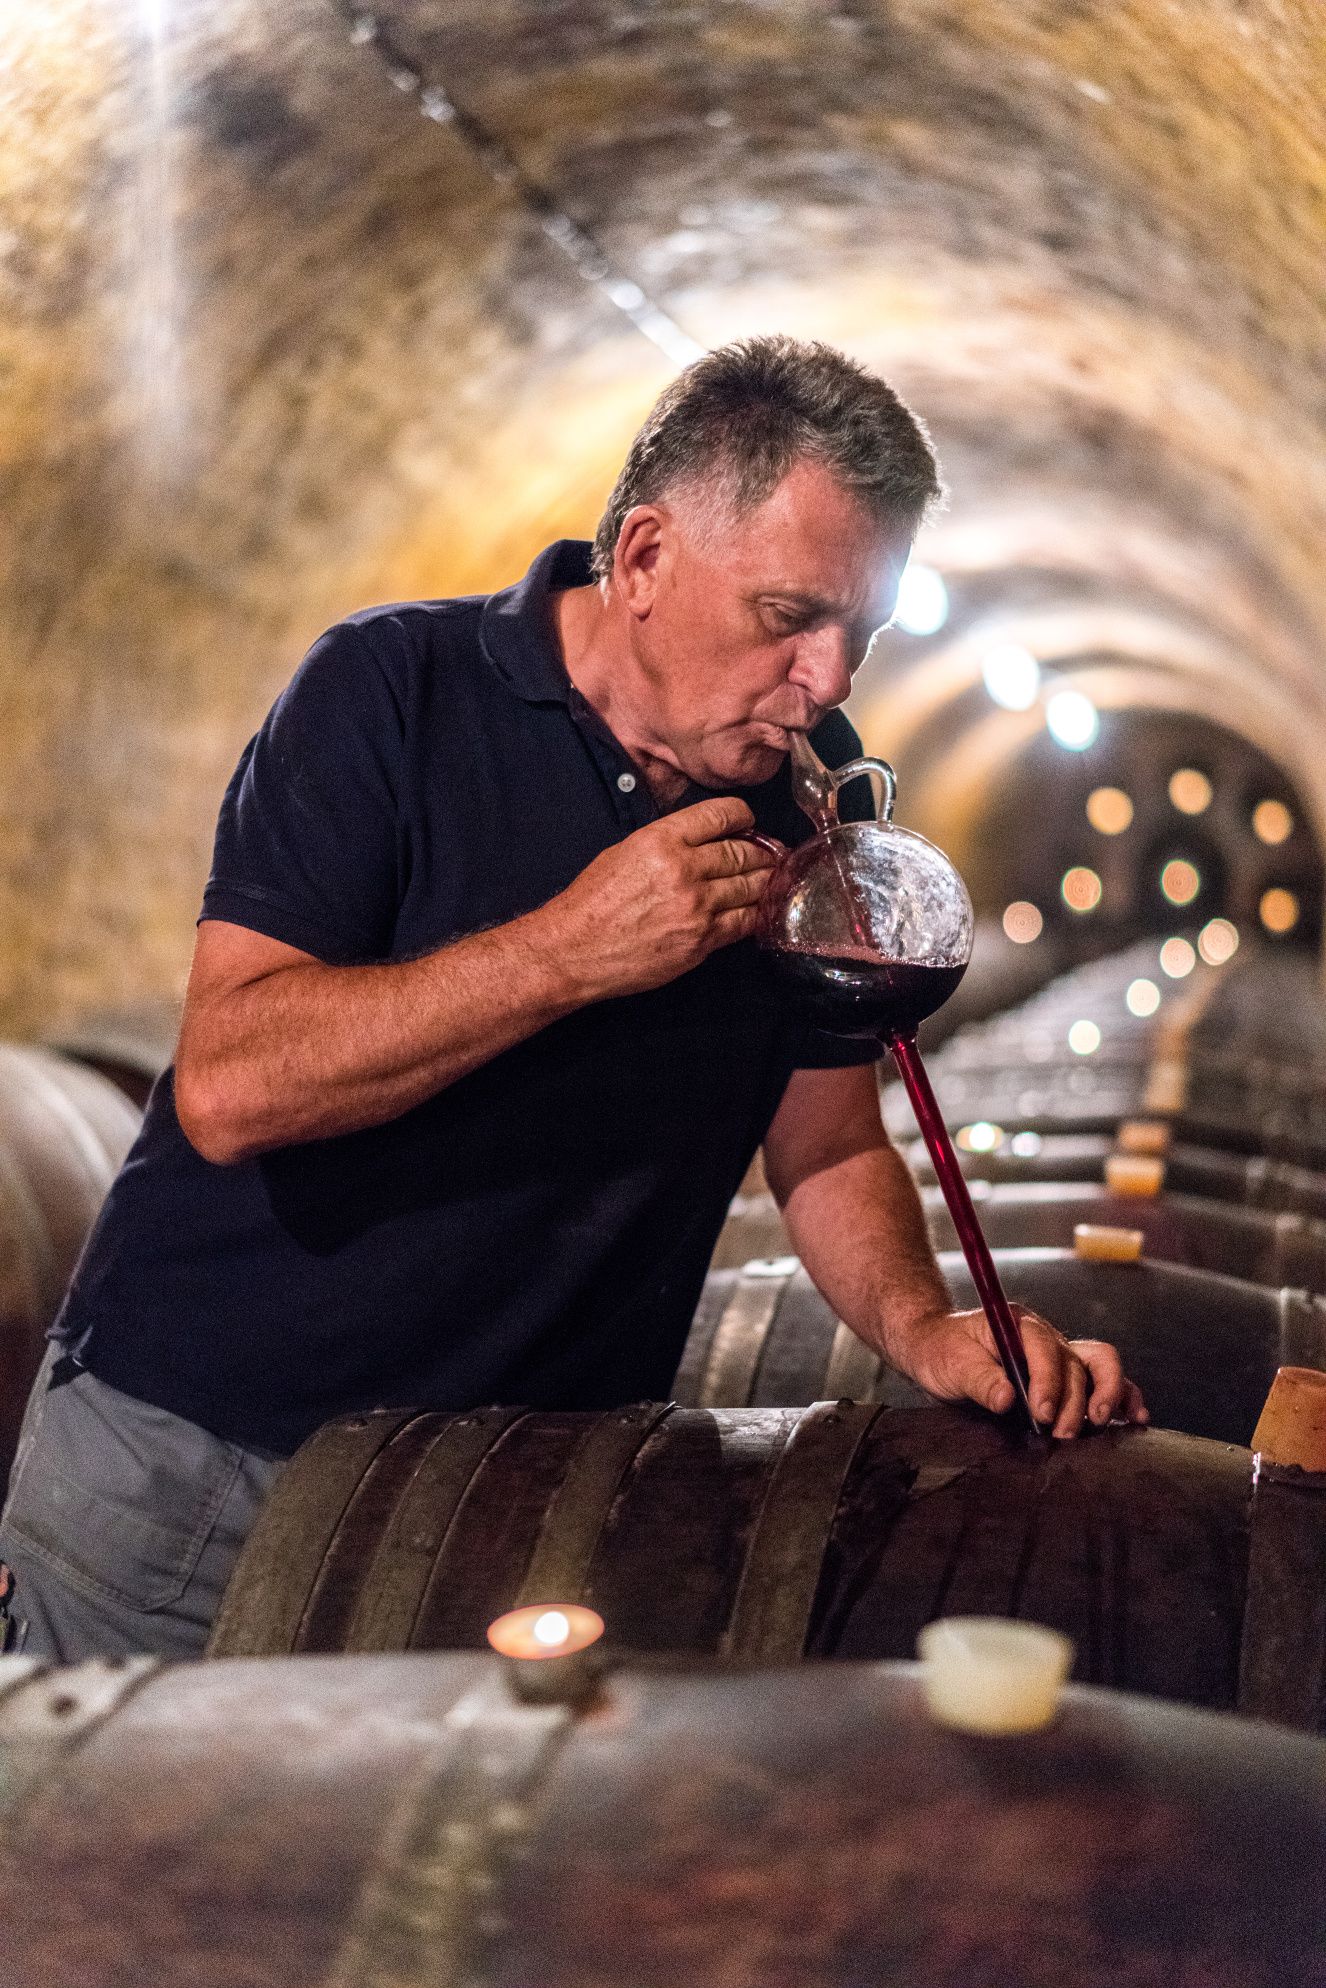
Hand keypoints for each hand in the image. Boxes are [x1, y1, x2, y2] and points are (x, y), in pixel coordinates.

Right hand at [538, 796, 782, 1001]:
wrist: (575, 949)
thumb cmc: (594, 901)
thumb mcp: (626, 851)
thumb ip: (669, 842)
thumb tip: (708, 840)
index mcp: (661, 840)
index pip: (721, 815)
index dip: (743, 816)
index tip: (749, 822)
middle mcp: (683, 870)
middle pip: (743, 853)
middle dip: (762, 851)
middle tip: (769, 853)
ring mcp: (696, 908)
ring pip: (751, 888)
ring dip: (765, 880)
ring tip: (770, 877)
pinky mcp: (701, 942)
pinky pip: (744, 923)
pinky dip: (756, 912)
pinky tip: (758, 906)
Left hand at [895, 1304, 1149, 1438]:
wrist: (938, 1348)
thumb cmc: (943, 1351)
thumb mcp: (951, 1363)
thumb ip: (979, 1379)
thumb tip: (1008, 1398)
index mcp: (1019, 1325)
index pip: (1045, 1349)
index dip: (1047, 1382)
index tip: (1040, 1413)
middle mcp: (1046, 1337)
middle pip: (1077, 1362)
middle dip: (1075, 1400)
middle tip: (1060, 1433)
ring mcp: (1060, 1355)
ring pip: (1100, 1366)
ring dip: (1105, 1395)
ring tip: (1098, 1425)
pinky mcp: (1066, 1377)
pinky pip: (1104, 1380)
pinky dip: (1123, 1396)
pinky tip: (1133, 1417)